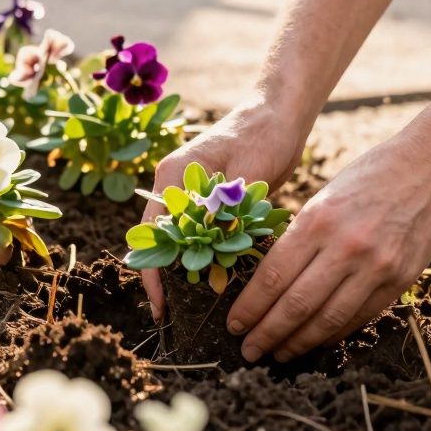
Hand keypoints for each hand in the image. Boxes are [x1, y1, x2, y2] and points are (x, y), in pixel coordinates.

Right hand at [140, 100, 310, 320]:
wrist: (279, 114)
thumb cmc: (263, 135)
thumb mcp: (245, 176)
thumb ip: (225, 215)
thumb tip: (211, 260)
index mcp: (173, 176)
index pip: (152, 233)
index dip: (154, 274)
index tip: (162, 308)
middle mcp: (174, 186)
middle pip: (161, 240)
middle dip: (168, 278)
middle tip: (180, 316)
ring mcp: (190, 193)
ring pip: (181, 241)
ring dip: (189, 269)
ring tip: (198, 305)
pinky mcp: (209, 199)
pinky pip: (201, 235)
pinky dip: (207, 256)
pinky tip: (219, 279)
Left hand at [226, 134, 430, 362]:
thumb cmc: (369, 175)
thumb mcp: (323, 197)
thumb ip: (300, 238)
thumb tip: (270, 282)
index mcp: (317, 221)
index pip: (273, 278)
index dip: (250, 308)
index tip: (233, 324)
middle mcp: (345, 248)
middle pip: (296, 306)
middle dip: (267, 334)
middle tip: (248, 351)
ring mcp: (376, 267)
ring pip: (327, 320)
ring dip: (298, 343)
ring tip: (278, 354)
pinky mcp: (400, 280)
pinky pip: (359, 317)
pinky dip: (333, 334)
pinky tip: (315, 341)